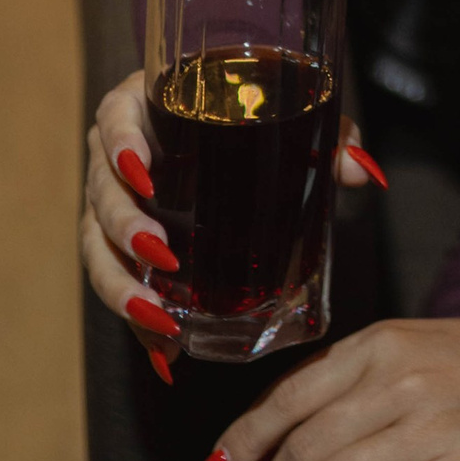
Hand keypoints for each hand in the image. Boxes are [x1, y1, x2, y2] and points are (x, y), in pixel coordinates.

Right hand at [79, 68, 382, 382]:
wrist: (242, 130)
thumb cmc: (257, 114)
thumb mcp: (293, 116)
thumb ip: (329, 136)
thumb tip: (362, 172)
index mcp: (146, 107)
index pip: (114, 118)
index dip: (119, 145)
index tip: (143, 173)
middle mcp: (119, 157)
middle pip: (101, 192)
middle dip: (122, 228)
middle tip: (161, 254)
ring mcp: (118, 205)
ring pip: (97, 246)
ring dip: (120, 284)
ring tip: (155, 318)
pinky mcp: (129, 249)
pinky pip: (121, 283)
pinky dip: (139, 321)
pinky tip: (164, 353)